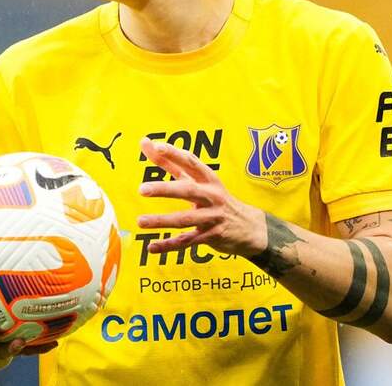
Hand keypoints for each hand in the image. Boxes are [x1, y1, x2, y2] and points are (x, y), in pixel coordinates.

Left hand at [136, 138, 265, 256]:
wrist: (250, 227)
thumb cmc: (216, 199)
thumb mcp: (200, 181)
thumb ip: (172, 164)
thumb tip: (147, 144)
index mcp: (208, 179)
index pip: (190, 162)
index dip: (174, 153)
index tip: (156, 146)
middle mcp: (212, 196)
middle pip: (187, 190)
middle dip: (164, 189)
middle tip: (142, 189)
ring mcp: (212, 217)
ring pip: (185, 219)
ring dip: (162, 221)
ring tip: (141, 221)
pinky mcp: (211, 236)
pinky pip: (187, 241)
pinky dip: (169, 245)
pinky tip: (152, 247)